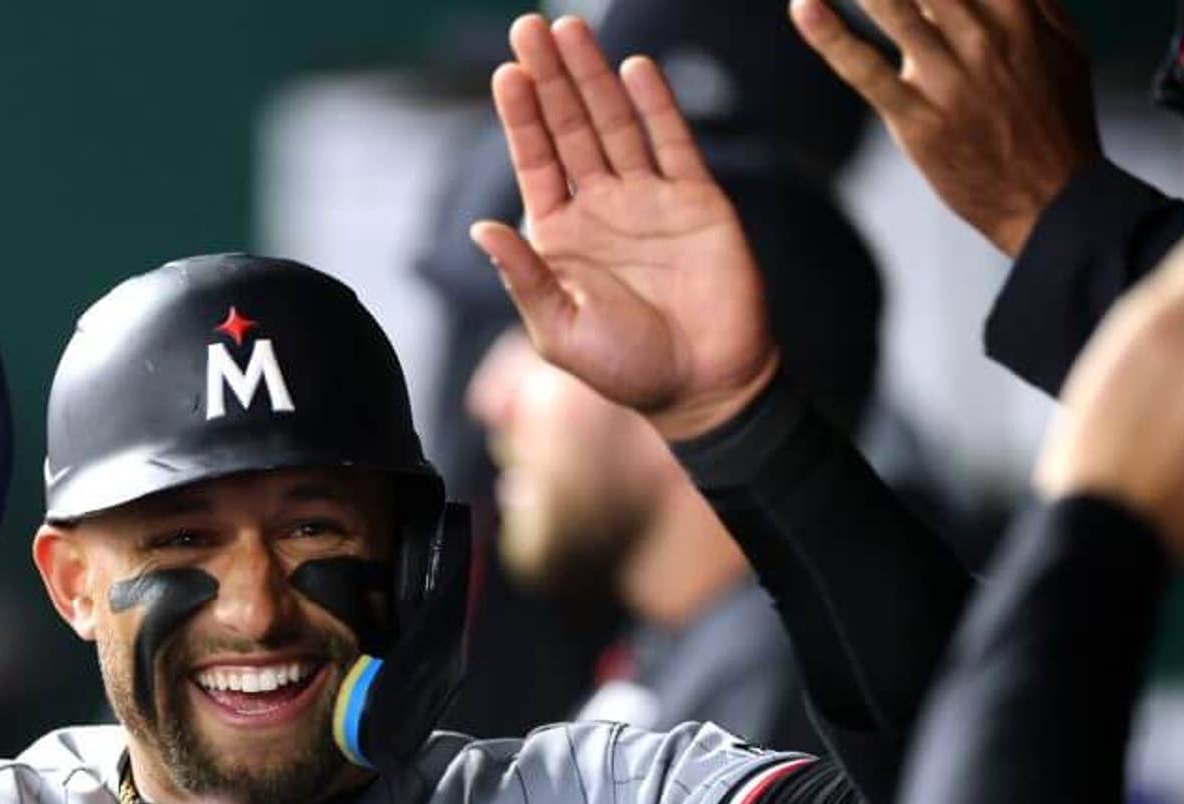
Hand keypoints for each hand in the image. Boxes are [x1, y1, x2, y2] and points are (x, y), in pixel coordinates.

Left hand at [473, 15, 778, 441]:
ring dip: (594, 78)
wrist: (703, 387)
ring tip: (572, 30)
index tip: (507, 72)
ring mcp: (649, 199)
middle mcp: (601, 207)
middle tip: (532, 26)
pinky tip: (635, 68)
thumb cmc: (625, 369)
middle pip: (571, 127)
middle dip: (551, 78)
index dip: (522, 117)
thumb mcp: (559, 330)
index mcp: (560, 235)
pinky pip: (672, 141)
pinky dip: (656, 105)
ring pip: (616, 123)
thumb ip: (524, 276)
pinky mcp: (696, 200)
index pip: (536, 160)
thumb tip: (479, 229)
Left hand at [791, 0, 1099, 256]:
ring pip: (896, 7)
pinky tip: (804, 8)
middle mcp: (984, 38)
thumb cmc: (1056, 124)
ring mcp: (949, 79)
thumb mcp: (1062, 48)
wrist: (1050, 201)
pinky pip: (866, 71)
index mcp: (1019, 13)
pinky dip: (831, 38)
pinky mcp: (918, 120)